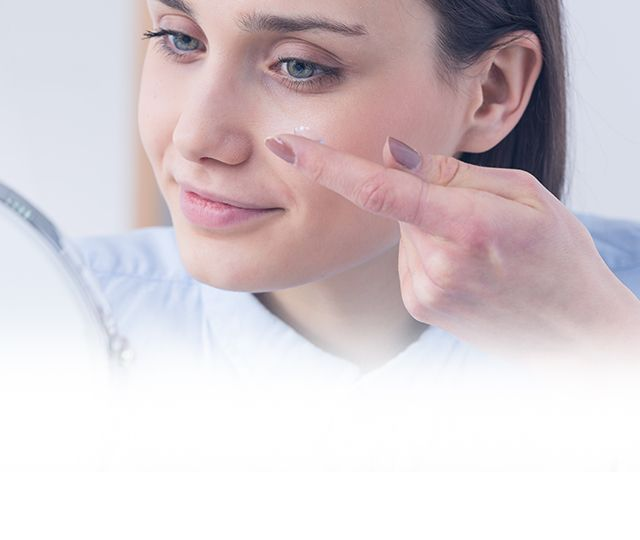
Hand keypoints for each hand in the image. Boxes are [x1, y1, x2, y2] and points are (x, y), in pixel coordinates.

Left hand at [265, 134, 639, 363]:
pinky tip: (466, 266)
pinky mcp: (418, 306)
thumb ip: (449, 173)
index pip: (381, 190)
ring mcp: (423, 292)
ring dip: (427, 224)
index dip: (329, 165)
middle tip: (476, 212)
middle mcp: (436, 265)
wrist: (573, 331)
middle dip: (423, 193)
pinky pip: (407, 256)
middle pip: (397, 204)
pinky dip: (428, 248)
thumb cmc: (557, 256)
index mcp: (466, 227)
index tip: (288, 146)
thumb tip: (390, 152)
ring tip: (479, 247)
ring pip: (402, 231)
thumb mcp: (523, 194)